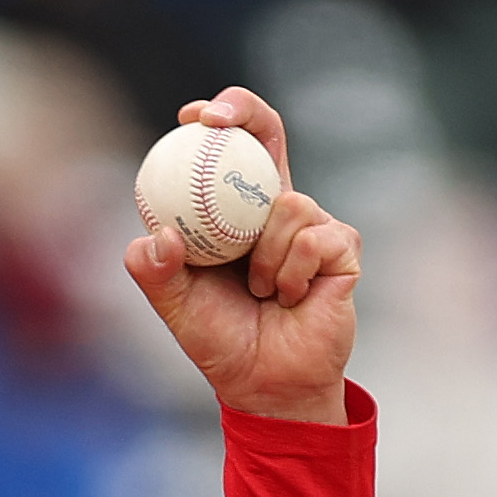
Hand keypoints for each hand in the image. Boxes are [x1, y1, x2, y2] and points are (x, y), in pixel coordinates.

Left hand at [124, 87, 360, 423]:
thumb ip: (156, 273)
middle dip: (245, 112)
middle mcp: (278, 207)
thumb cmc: (223, 340)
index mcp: (238, 211)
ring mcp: (315, 224)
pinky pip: (314, 240)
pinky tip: (291, 298)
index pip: (235, 148)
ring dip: (264, 255)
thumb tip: (152, 238)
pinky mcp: (344, 248)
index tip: (192, 117)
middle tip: (213, 121)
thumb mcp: (177, 306)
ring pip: (288, 204)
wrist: (266, 384)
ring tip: (261, 291)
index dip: (221, 117)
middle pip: (269, 136)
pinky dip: (292, 272)